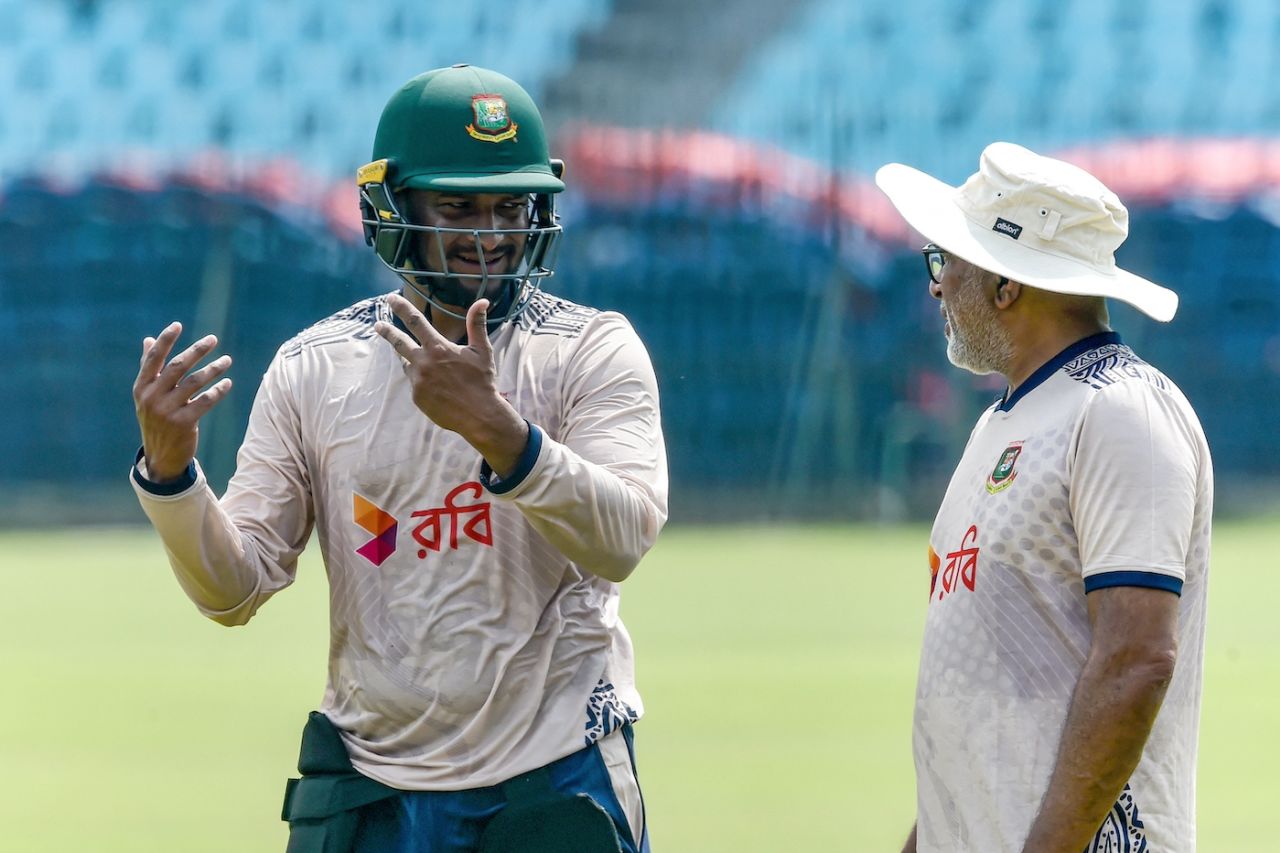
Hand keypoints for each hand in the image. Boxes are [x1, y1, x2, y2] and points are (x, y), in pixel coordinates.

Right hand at [132, 322, 232, 482]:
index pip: (153, 358)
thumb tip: (149, 340)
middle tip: (213, 339)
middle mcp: (152, 397)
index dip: (165, 340)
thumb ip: (149, 368)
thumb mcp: (147, 395)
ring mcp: (167, 410)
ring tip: (227, 360)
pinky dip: (218, 391)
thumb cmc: (156, 418)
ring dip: (214, 369)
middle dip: (197, 350)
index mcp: (141, 387)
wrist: (161, 455)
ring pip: (195, 382)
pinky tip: (227, 383)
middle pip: (178, 366)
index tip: (177, 325)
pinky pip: (205, 401)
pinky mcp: (183, 423)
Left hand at [374, 294, 526, 474]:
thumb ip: (476, 325)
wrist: (479, 415)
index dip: (402, 308)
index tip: (391, 298)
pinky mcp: (417, 397)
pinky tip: (435, 385)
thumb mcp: (482, 350)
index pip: (415, 321)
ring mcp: (418, 380)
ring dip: (408, 359)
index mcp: (438, 347)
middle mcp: (424, 362)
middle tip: (378, 325)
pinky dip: (421, 380)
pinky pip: (415, 383)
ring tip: (415, 359)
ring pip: (407, 364)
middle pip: (399, 342)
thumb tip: (482, 301)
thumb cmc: (482, 381)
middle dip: (387, 332)